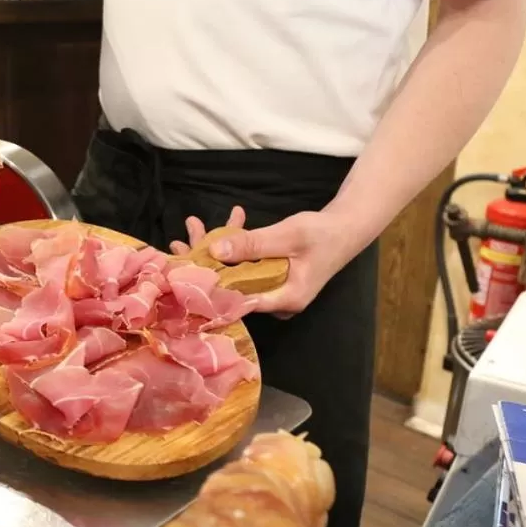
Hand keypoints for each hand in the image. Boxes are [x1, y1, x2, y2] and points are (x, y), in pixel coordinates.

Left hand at [170, 208, 356, 318]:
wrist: (346, 228)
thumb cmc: (322, 234)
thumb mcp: (287, 236)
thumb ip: (253, 244)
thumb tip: (216, 250)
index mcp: (284, 300)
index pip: (239, 301)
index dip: (210, 289)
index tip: (183, 276)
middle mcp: (276, 302)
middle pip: (232, 286)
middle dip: (206, 263)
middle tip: (179, 245)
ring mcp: (273, 290)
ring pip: (235, 273)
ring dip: (216, 249)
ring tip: (192, 227)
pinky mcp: (270, 277)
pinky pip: (245, 264)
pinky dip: (234, 245)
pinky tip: (221, 224)